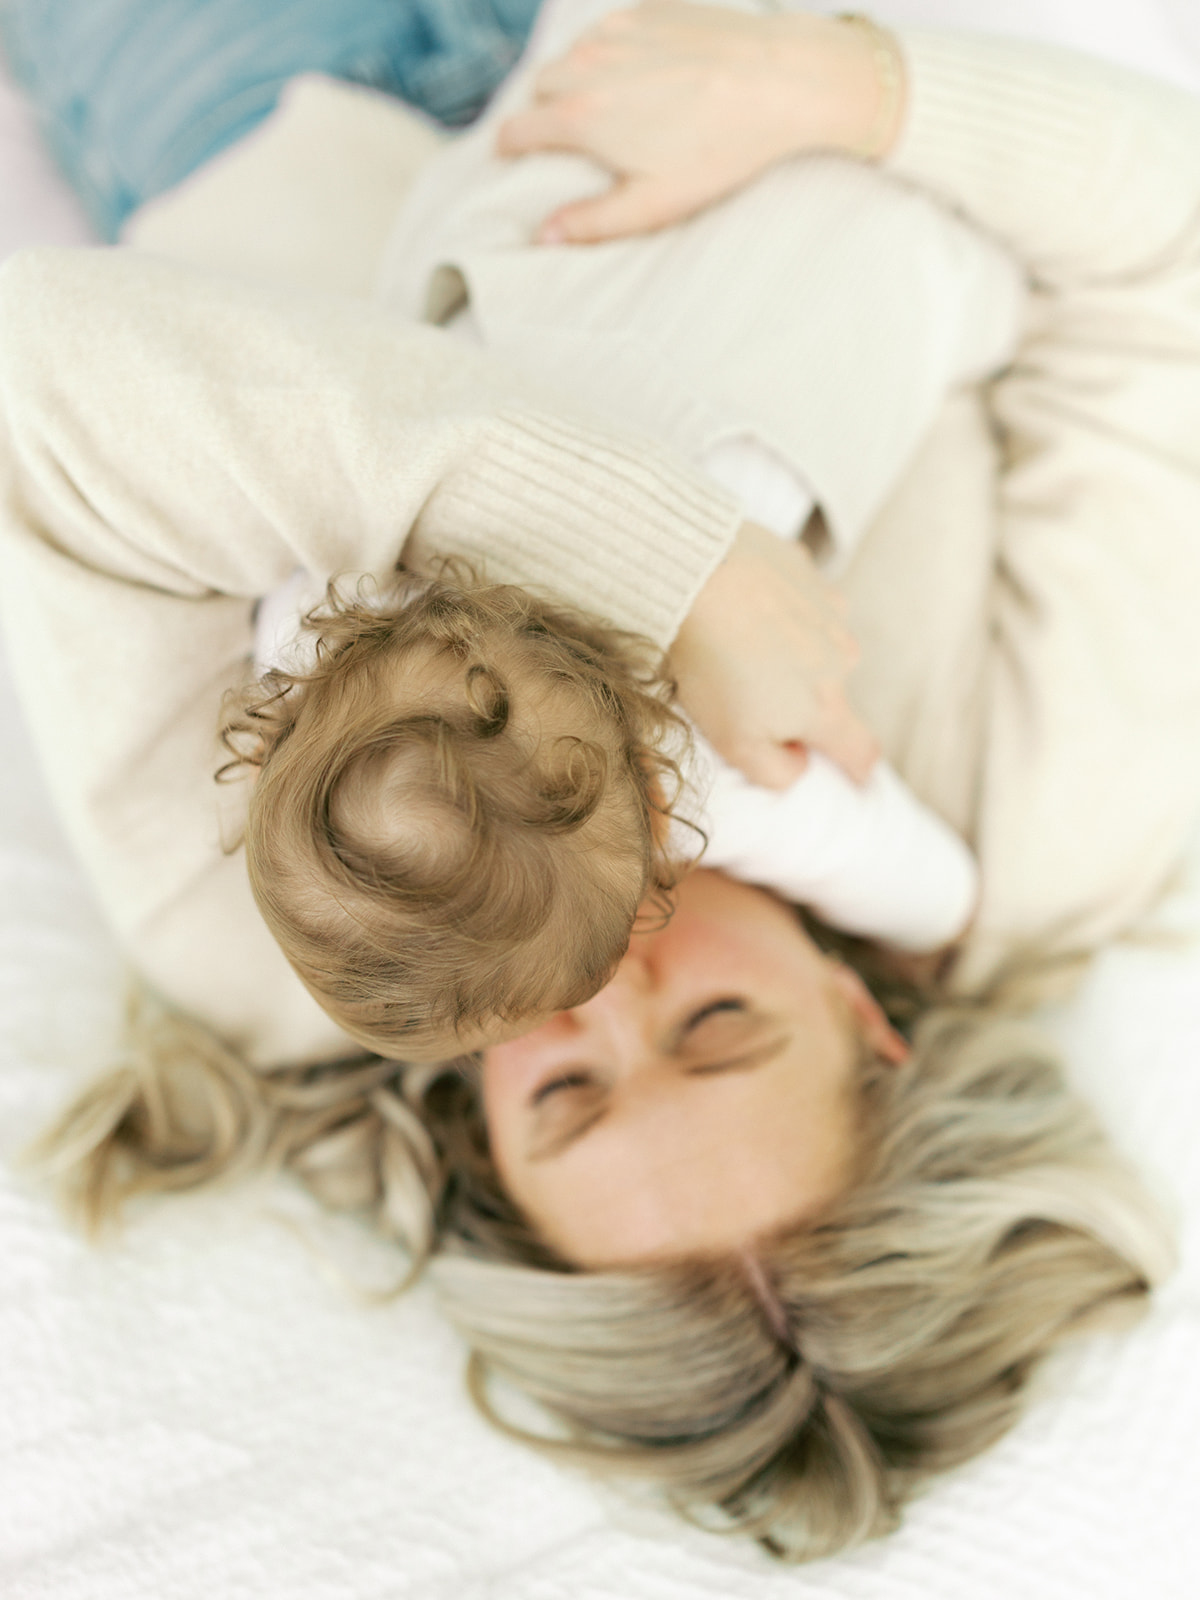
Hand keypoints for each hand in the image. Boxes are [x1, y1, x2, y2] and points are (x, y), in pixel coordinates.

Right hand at [496, 3, 903, 243]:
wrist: (782, 79)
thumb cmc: (721, 148)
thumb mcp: (653, 203)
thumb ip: (591, 222)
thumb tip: (544, 236)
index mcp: (580, 115)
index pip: (514, 130)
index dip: (511, 150)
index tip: (519, 160)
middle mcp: (588, 62)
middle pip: (539, 88)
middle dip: (546, 112)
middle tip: (575, 140)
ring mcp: (618, 28)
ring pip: (574, 53)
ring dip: (580, 78)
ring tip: (614, 107)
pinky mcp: (650, 7)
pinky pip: (613, 29)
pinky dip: (617, 50)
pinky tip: (650, 74)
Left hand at [670, 521, 877, 788]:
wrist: (692, 575)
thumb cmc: (711, 664)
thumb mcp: (735, 744)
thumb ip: (776, 771)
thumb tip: (798, 763)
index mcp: (827, 707)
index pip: (862, 751)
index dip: (858, 770)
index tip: (854, 777)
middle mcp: (842, 657)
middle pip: (831, 694)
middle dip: (802, 700)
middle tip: (749, 693)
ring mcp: (829, 608)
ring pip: (818, 644)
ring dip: (790, 651)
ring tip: (739, 644)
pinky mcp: (806, 570)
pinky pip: (800, 601)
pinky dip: (779, 608)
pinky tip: (741, 606)